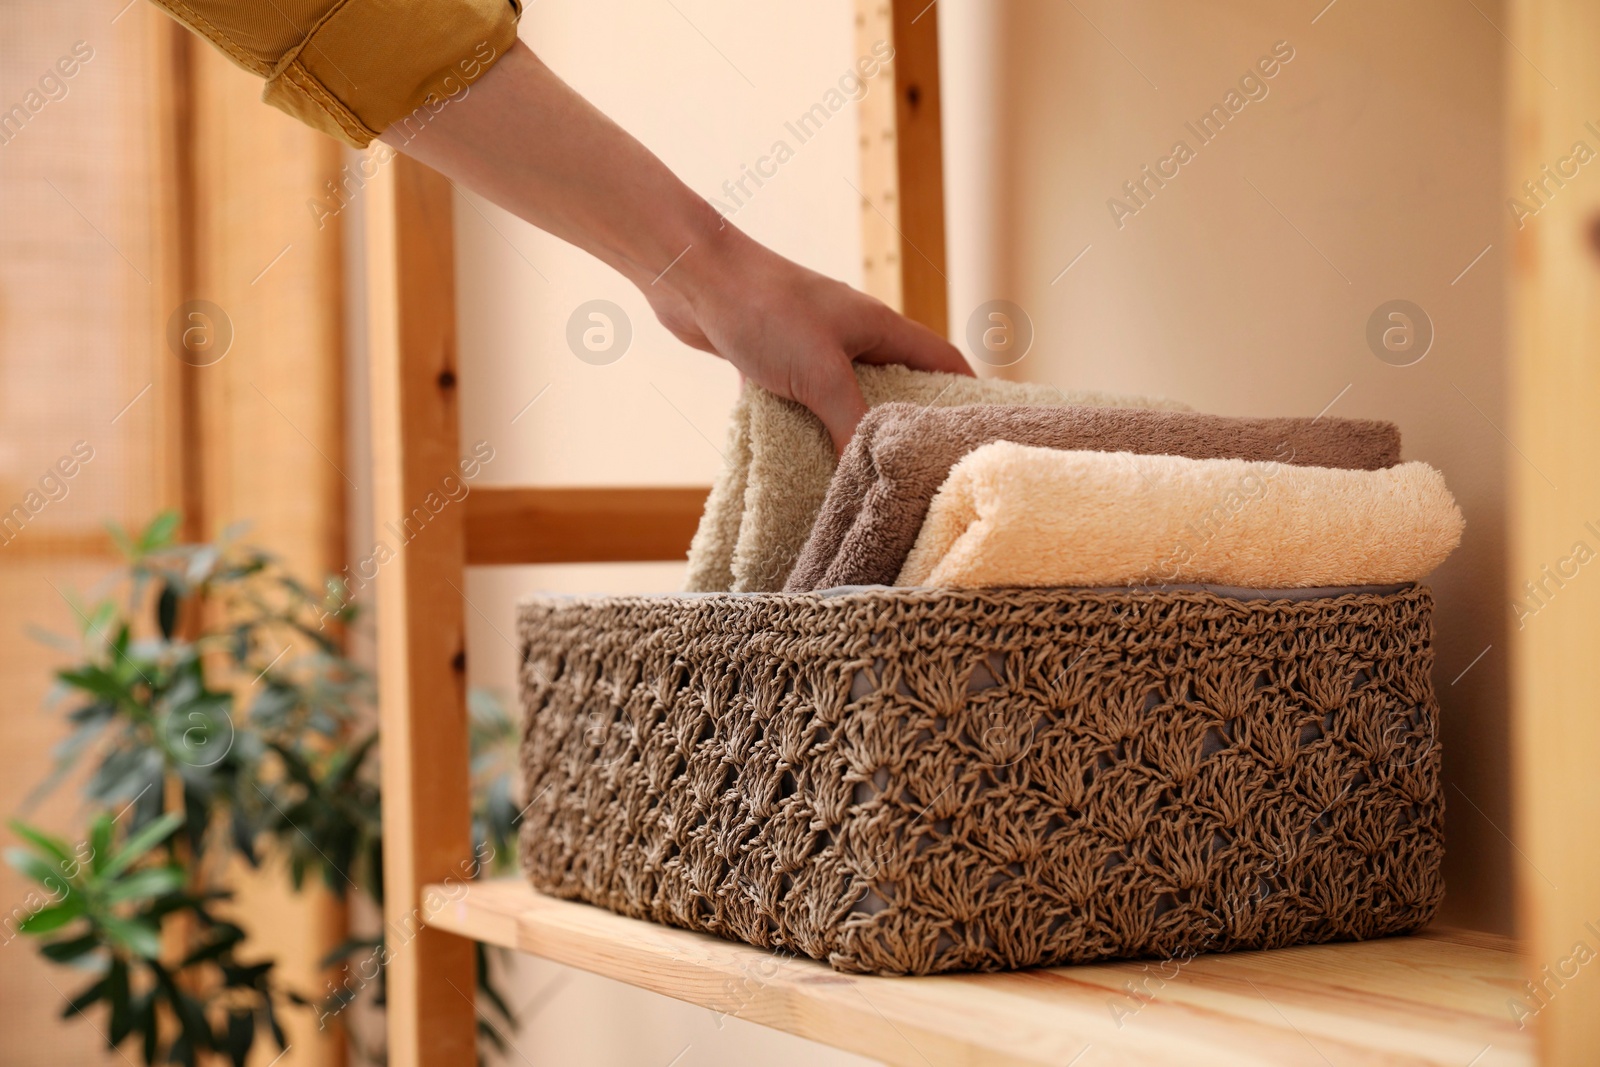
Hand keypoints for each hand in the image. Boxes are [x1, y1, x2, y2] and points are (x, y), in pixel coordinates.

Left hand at [646, 225, 971, 451]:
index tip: (976, 435)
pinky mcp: (773, 358)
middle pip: (896, 383)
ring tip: (862, 475)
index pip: (942, 361)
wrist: (690, 277)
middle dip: (906, 424)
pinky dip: (804, 427)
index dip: (965, 395)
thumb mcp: (819, 373)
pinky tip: (800, 459)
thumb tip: (874, 471)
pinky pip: (801, 401)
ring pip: (844, 396)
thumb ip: (852, 422)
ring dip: (849, 431)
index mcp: (879, 326)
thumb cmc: (762, 307)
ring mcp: (811, 345)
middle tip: (918, 469)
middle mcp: (851, 333)